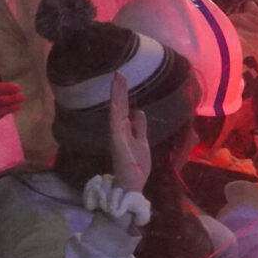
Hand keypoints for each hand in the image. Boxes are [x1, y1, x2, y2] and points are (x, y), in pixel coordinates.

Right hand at [109, 73, 150, 192]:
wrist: (132, 184)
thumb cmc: (136, 166)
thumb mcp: (141, 142)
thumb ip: (139, 128)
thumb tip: (138, 111)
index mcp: (124, 130)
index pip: (123, 108)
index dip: (123, 94)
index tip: (122, 78)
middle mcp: (118, 131)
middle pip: (119, 107)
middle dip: (119, 90)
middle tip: (119, 72)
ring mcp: (117, 137)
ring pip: (116, 112)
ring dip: (117, 96)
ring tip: (117, 80)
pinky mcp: (118, 144)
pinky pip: (116, 126)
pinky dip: (116, 114)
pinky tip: (116, 102)